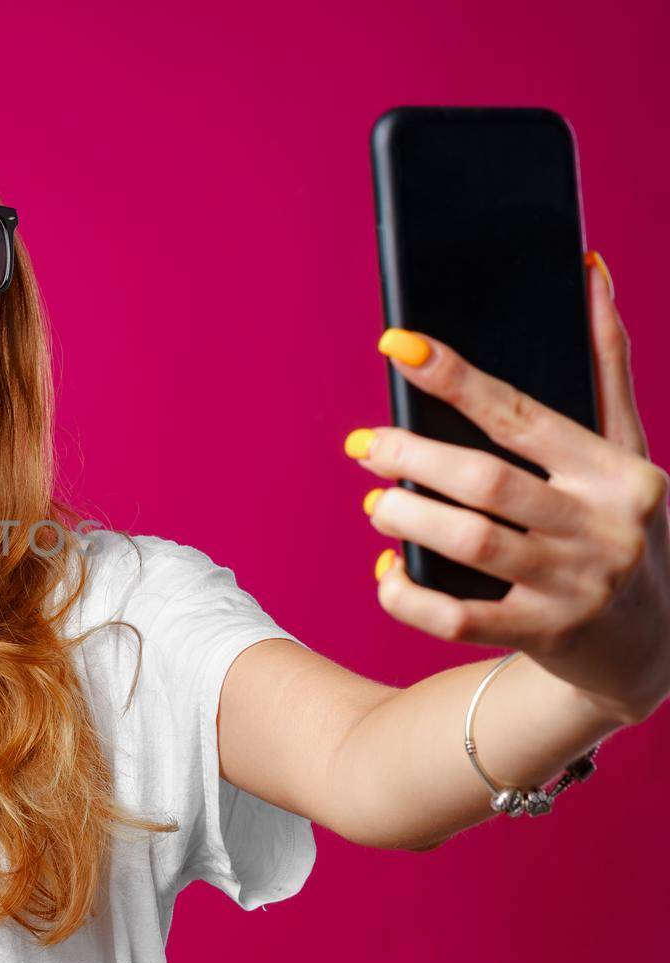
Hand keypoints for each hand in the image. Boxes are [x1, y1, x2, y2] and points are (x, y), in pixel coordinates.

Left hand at [347, 252, 669, 724]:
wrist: (652, 647)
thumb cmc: (626, 528)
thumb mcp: (629, 454)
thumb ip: (607, 369)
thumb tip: (590, 273)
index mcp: (618, 473)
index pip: (522, 415)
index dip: (455, 378)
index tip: (397, 347)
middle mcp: (602, 527)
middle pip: (487, 482)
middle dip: (412, 456)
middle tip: (362, 445)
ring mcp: (574, 586)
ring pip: (470, 544)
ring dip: (407, 519)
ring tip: (374, 503)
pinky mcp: (544, 635)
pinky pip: (458, 617)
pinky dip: (409, 595)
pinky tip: (386, 572)